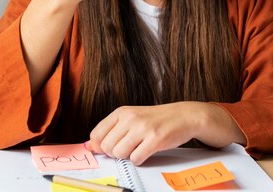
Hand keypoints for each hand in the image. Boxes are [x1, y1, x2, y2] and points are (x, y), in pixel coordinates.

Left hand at [87, 103, 202, 165]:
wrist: (182, 116)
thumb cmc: (155, 119)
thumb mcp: (131, 118)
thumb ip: (111, 130)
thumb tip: (90, 146)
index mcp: (121, 112)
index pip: (96, 134)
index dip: (100, 147)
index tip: (108, 148)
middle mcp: (130, 118)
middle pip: (106, 147)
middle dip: (115, 153)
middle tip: (127, 148)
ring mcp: (142, 128)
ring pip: (119, 154)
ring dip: (127, 156)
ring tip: (137, 148)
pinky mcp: (155, 140)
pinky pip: (135, 159)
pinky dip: (139, 159)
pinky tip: (146, 151)